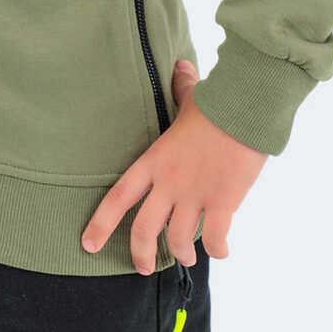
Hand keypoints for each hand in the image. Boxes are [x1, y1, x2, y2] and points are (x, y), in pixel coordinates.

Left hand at [80, 58, 268, 272]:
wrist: (245, 110)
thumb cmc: (217, 104)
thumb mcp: (190, 97)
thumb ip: (181, 86)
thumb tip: (181, 64)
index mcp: (154, 161)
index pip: (118, 197)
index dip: (100, 224)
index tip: (87, 244)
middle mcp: (169, 183)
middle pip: (144, 229)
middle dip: (141, 254)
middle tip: (142, 267)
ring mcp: (195, 195)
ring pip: (178, 239)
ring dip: (182, 253)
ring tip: (187, 256)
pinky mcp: (223, 203)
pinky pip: (215, 239)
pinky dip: (217, 250)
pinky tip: (222, 251)